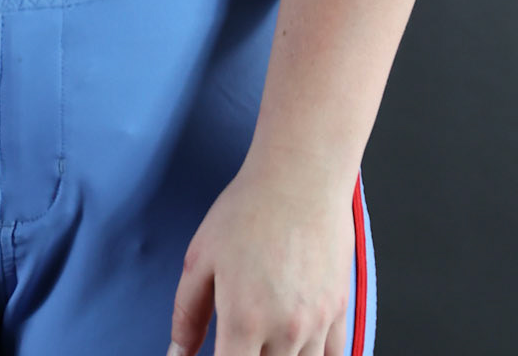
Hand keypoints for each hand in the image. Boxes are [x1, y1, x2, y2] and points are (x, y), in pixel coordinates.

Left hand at [168, 157, 354, 355]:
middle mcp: (284, 332)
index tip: (215, 353)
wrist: (301, 177)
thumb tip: (178, 352)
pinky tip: (296, 344)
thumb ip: (188, 312)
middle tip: (239, 338)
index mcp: (243, 321)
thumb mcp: (201, 257)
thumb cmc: (249, 209)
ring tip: (264, 337)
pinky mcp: (339, 313)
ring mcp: (316, 326)